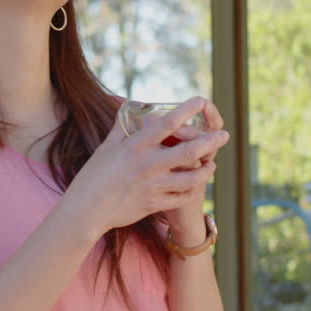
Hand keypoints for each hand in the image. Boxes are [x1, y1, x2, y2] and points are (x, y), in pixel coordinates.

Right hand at [60, 97, 228, 239]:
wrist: (86, 209)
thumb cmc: (93, 176)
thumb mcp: (106, 147)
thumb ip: (121, 127)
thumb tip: (125, 107)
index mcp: (136, 146)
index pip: (167, 123)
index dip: (187, 110)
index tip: (201, 100)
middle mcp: (148, 164)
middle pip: (189, 150)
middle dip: (210, 141)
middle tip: (224, 135)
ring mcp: (153, 186)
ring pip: (191, 177)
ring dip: (206, 170)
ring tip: (212, 165)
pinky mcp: (155, 204)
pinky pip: (182, 197)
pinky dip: (193, 191)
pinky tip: (197, 186)